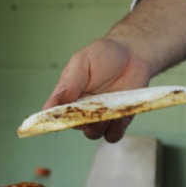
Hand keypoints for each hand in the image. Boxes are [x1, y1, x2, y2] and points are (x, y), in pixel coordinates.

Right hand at [42, 0, 185, 142]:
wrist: (134, 52)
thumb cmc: (103, 54)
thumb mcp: (80, 64)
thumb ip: (67, 86)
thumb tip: (51, 107)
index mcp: (68, 96)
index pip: (54, 116)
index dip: (51, 121)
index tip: (53, 120)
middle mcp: (83, 110)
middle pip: (77, 128)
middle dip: (83, 121)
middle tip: (92, 107)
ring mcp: (103, 116)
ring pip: (96, 133)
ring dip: (101, 125)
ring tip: (109, 109)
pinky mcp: (124, 118)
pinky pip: (117, 132)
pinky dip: (118, 128)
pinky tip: (122, 116)